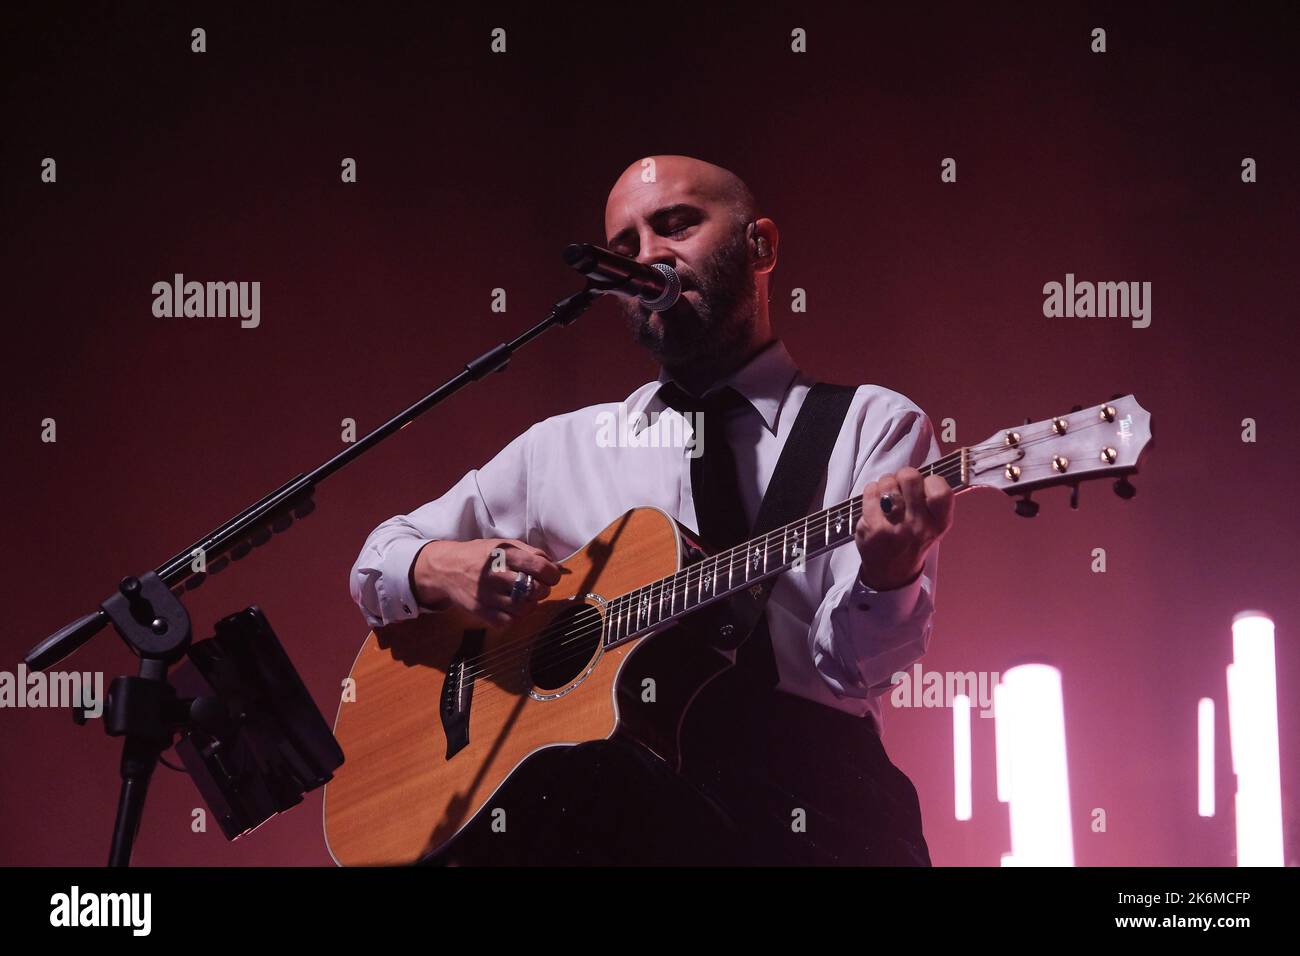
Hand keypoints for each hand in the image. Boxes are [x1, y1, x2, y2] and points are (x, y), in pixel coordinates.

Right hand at [410, 538, 561, 627]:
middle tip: (537, 587)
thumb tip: (557, 567)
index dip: (552, 575)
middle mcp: (496, 574)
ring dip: (530, 605)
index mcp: (505, 554)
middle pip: (534, 590)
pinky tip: (512, 608)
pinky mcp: (480, 611)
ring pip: (523, 609)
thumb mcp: (504, 545)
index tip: (550, 576)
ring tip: (525, 598)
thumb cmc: (480, 556)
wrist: (446, 568)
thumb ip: (532, 553)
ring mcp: (487, 595)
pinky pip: (507, 622)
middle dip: (542, 590)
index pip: (541, 568)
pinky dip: (515, 617)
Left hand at [855, 466, 954, 590]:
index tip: (923, 486)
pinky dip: (871, 491)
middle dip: (903, 475)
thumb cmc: (913, 539)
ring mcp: (895, 528)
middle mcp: (919, 526)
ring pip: (888, 482)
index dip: (930, 480)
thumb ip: (933, 499)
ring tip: (886, 495)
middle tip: (900, 487)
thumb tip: (937, 463)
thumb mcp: (933, 524)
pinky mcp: (873, 528)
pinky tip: (874, 501)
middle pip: (910, 477)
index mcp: (939, 523)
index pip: (941, 489)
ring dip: (885, 483)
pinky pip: (871, 491)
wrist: (892, 572)